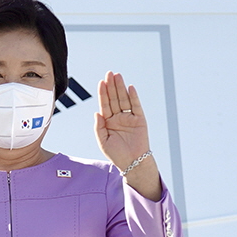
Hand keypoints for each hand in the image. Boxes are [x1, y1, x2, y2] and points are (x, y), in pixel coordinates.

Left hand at [95, 71, 160, 199]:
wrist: (132, 163)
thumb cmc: (116, 154)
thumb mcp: (103, 141)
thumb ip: (99, 126)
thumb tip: (96, 112)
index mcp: (108, 121)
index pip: (105, 104)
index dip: (103, 93)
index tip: (101, 82)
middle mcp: (118, 117)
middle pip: (114, 98)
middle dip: (112, 86)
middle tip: (109, 73)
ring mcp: (129, 118)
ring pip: (124, 100)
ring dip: (121, 88)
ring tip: (118, 76)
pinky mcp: (140, 120)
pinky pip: (136, 107)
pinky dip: (133, 97)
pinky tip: (130, 88)